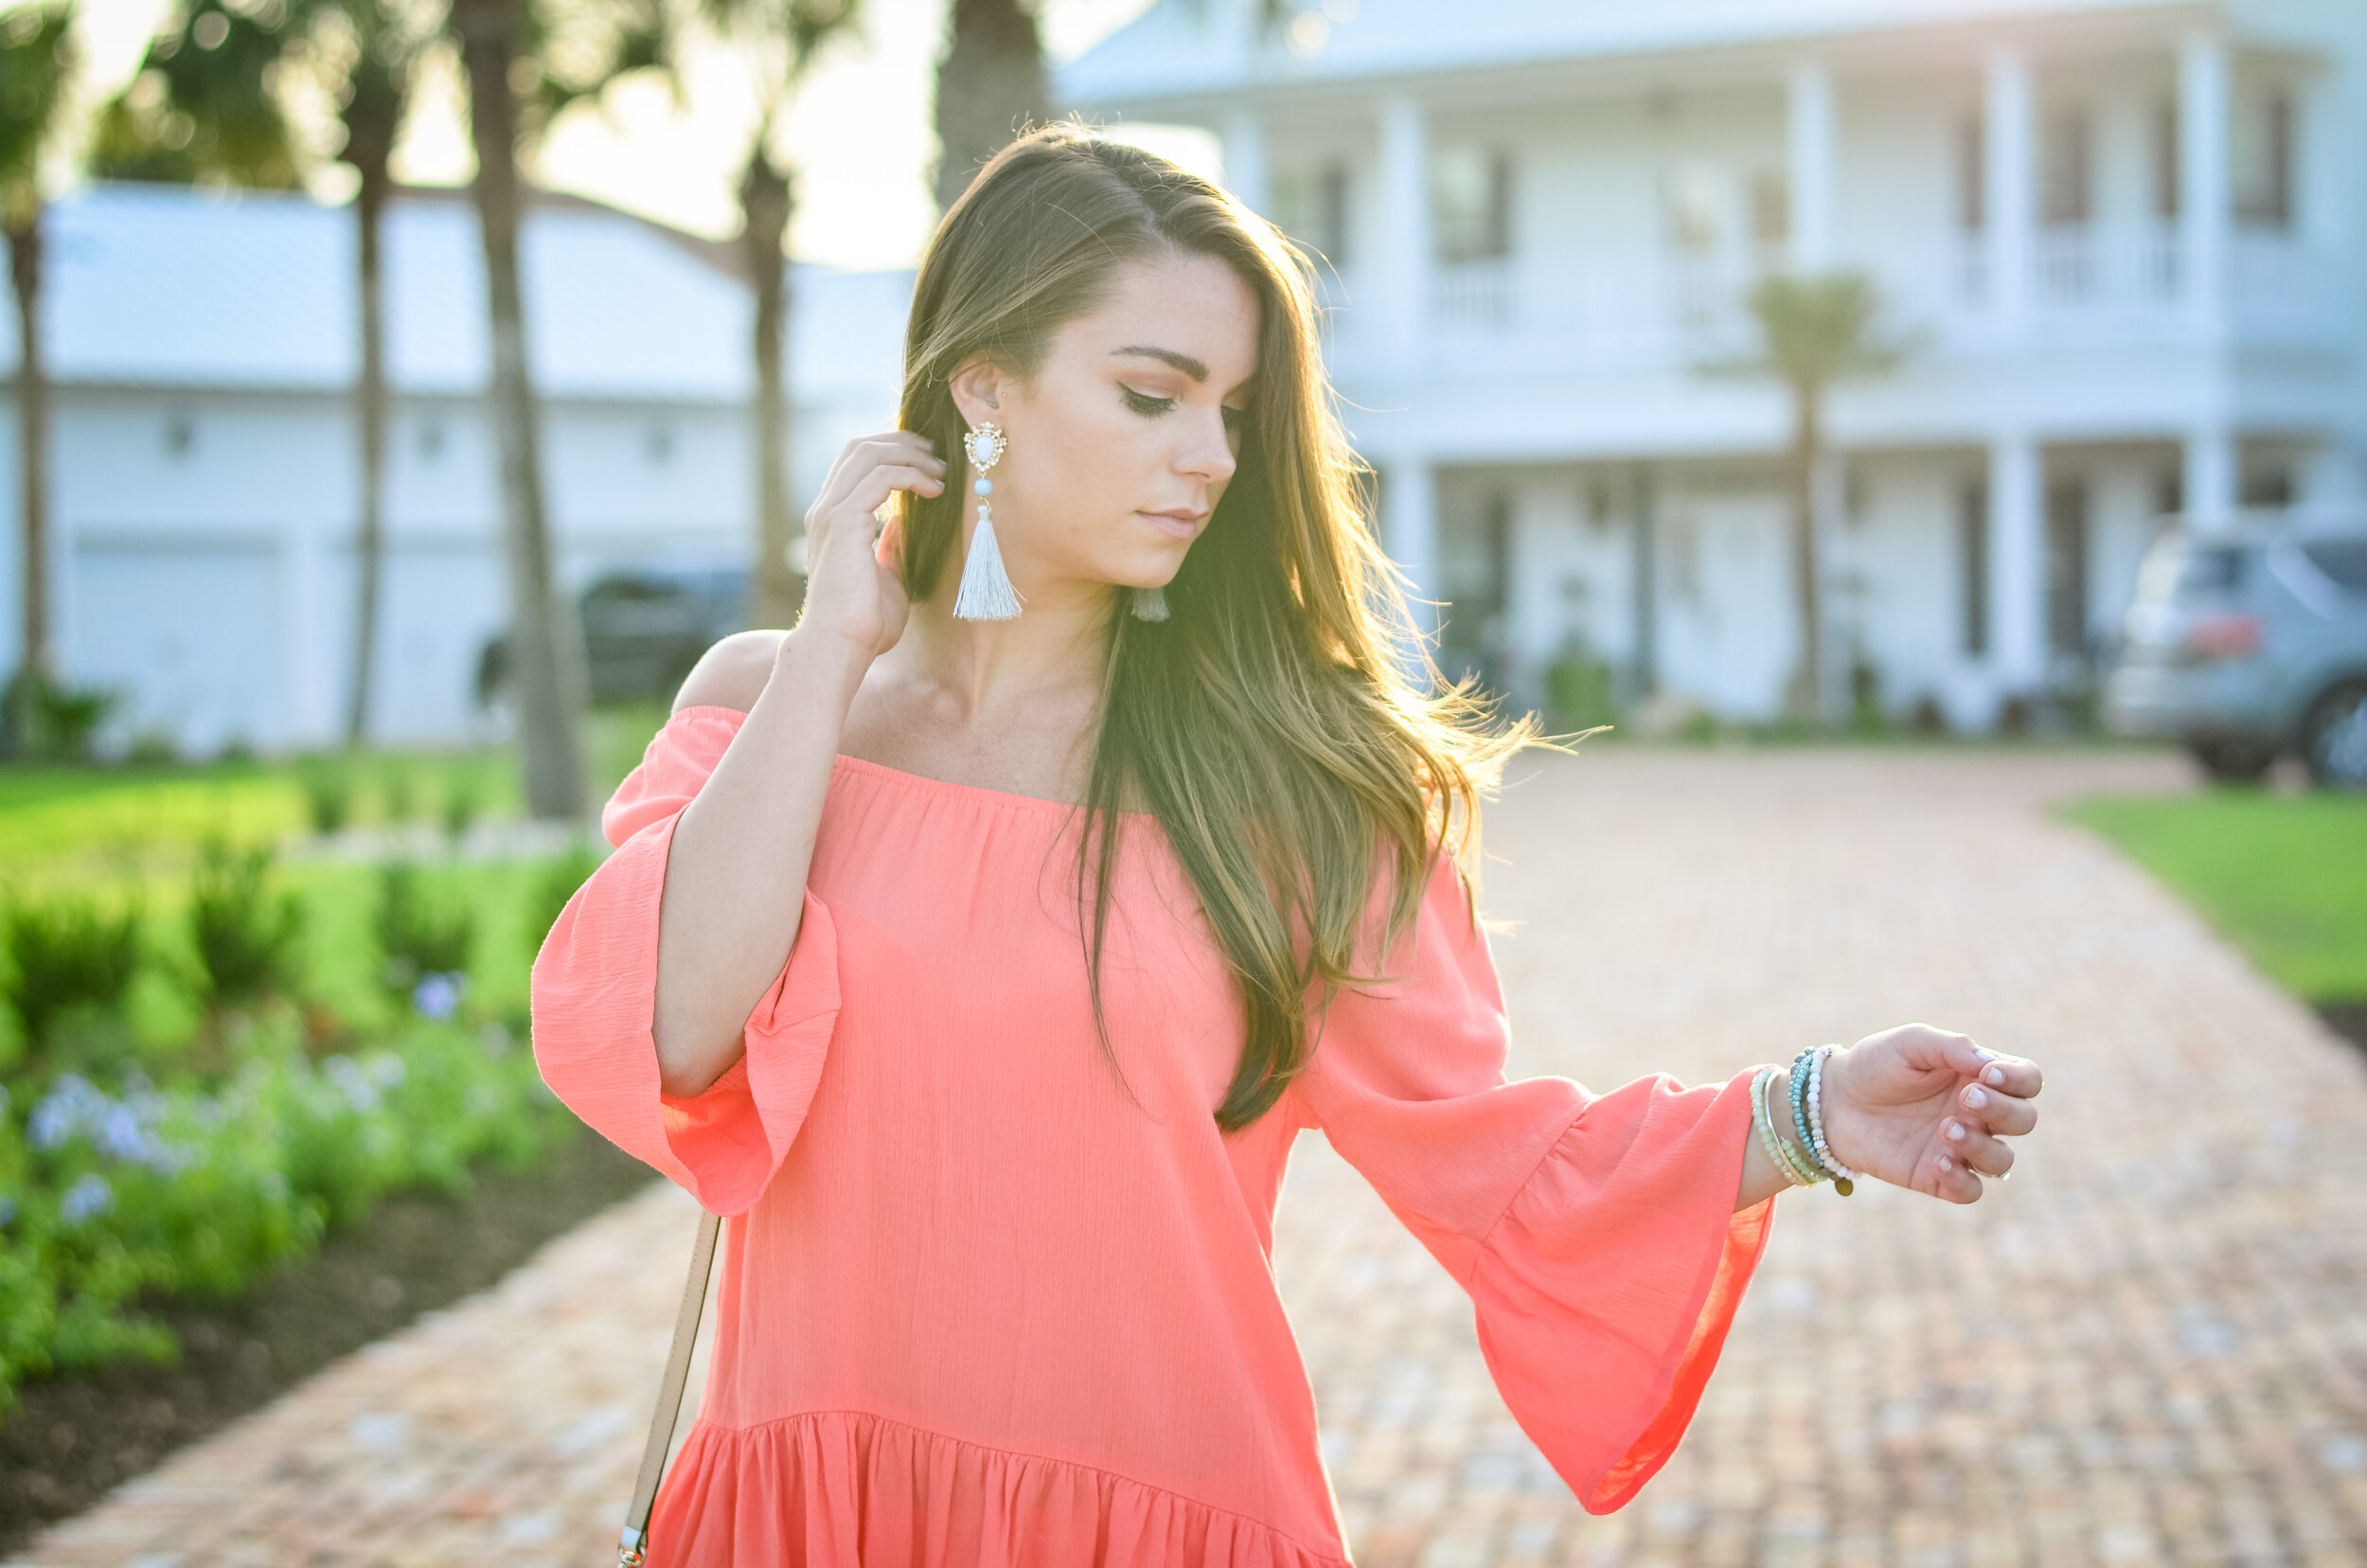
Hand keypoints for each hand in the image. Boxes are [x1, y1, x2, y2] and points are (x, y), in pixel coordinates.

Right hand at [797, 430, 942, 659]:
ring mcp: (831, 513)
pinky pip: (881, 477)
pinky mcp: (844, 522)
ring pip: (868, 454)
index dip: (890, 449)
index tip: (926, 458)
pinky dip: (911, 475)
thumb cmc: (864, 624)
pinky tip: (934, 490)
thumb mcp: (883, 576)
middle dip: (901, 442)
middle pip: (859, 447)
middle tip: (936, 453)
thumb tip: (898, 522)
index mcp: (831, 520)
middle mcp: (825, 510)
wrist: (842, 646)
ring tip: (941, 471)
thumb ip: (887, 547)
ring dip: (910, 455)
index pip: (854, 462)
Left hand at [1816, 1024, 2041, 1203]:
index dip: (2019, 1080)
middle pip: (2023, 1120)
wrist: (1831, 1101)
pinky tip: (1938, 1160)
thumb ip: (1953, 1047)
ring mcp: (1960, 1148)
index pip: (2027, 1081)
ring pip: (2002, 1160)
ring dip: (1982, 1146)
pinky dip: (1962, 1179)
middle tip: (1967, 1098)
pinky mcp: (1937, 1177)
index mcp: (1979, 1078)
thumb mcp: (1911, 1043)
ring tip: (1946, 1128)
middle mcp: (1978, 1115)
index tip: (1988, 1074)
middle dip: (2003, 1111)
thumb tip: (1991, 1064)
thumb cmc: (1875, 1065)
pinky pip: (1971, 1191)